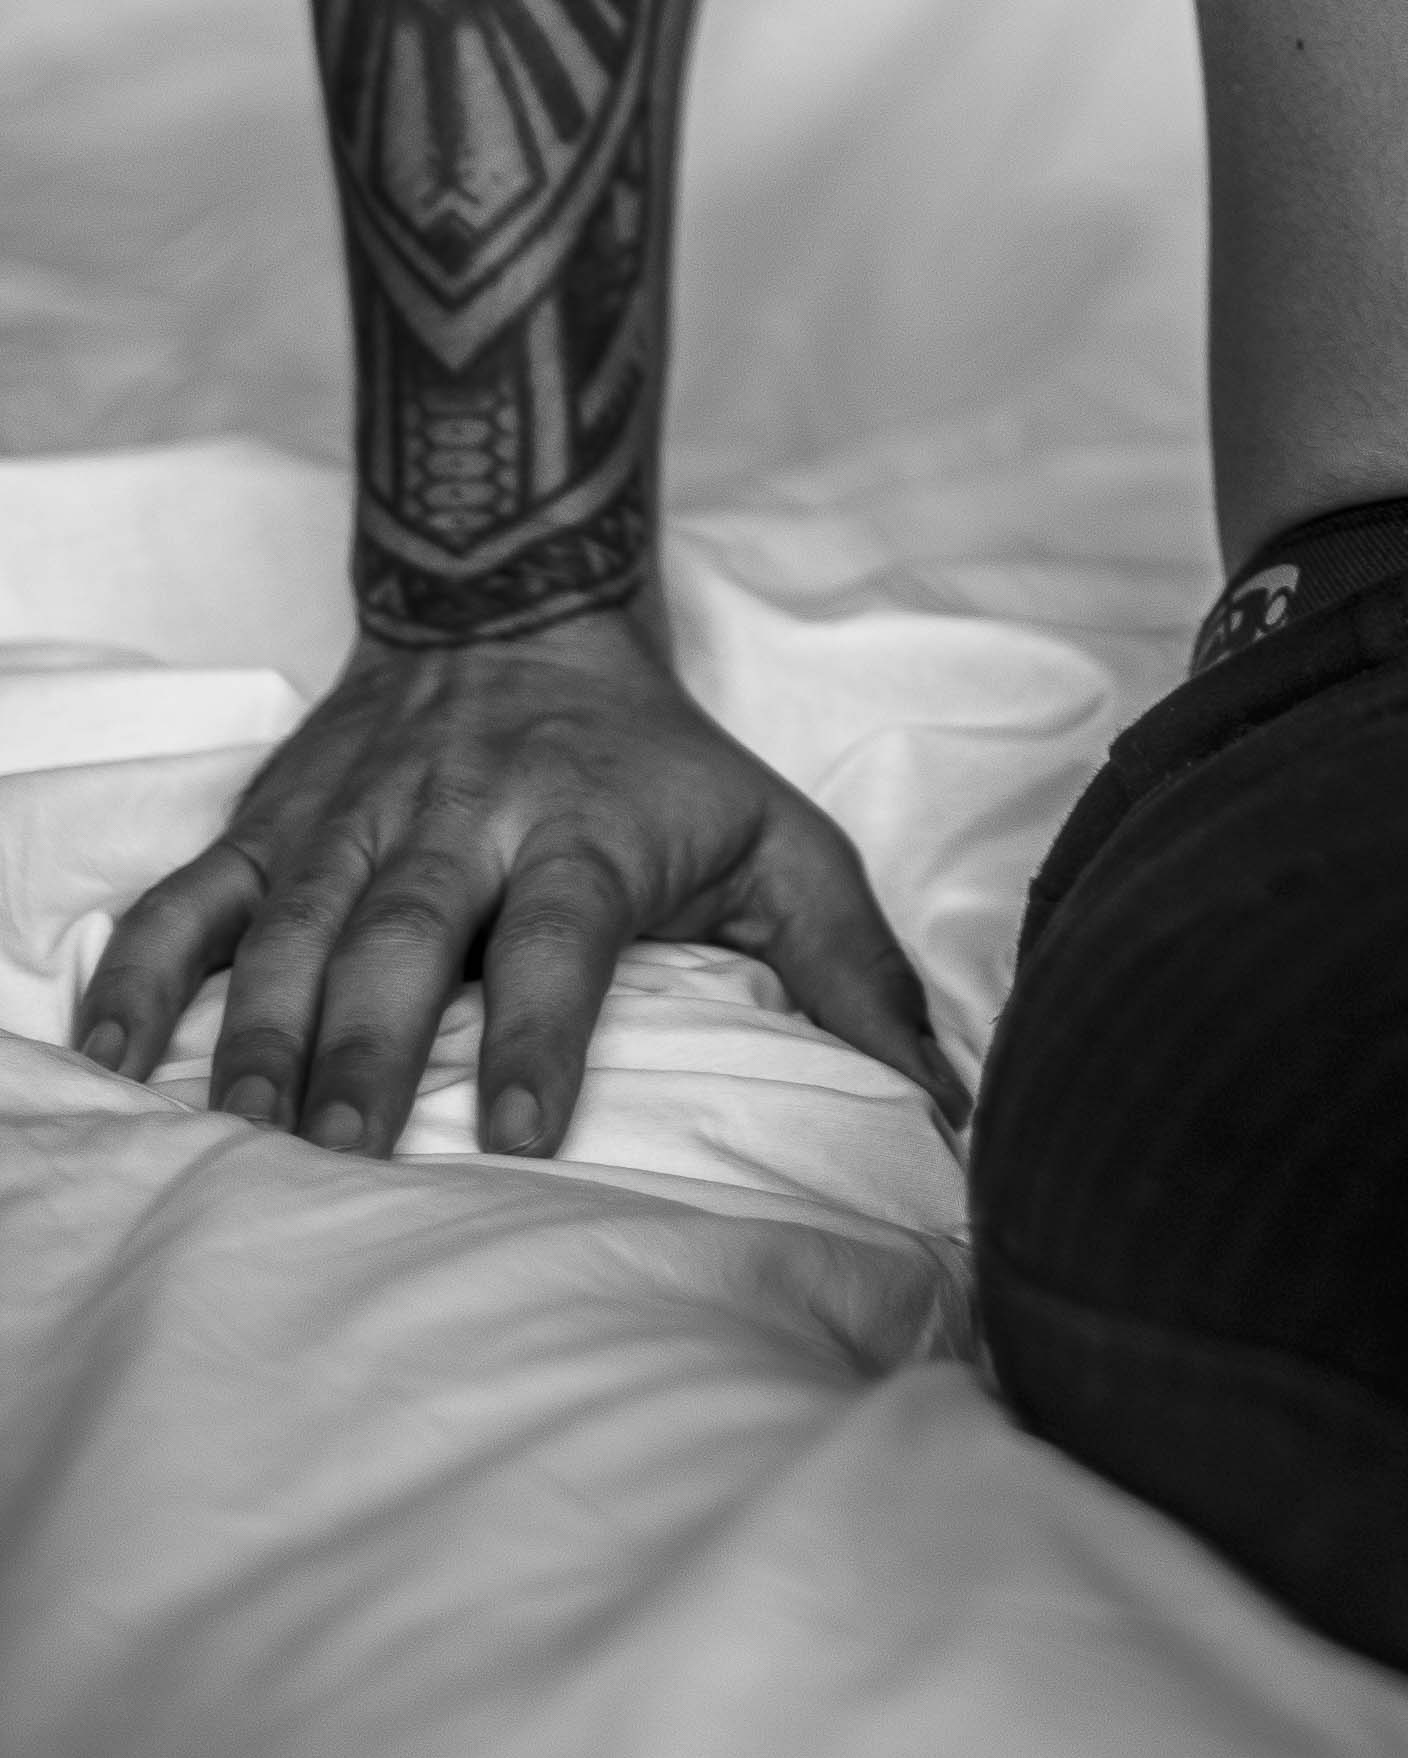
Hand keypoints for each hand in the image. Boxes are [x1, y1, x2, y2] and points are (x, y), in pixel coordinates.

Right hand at [74, 612, 963, 1161]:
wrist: (520, 600)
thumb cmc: (660, 761)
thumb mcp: (780, 841)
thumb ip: (855, 976)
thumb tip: (944, 1108)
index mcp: (584, 827)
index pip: (562, 933)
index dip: (539, 1029)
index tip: (515, 1131)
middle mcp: (461, 817)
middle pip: (408, 934)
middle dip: (368, 1046)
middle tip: (339, 1157)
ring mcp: (357, 818)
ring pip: (292, 924)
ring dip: (257, 1031)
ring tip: (238, 1135)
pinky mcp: (280, 821)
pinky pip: (197, 896)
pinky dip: (146, 972)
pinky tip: (113, 1057)